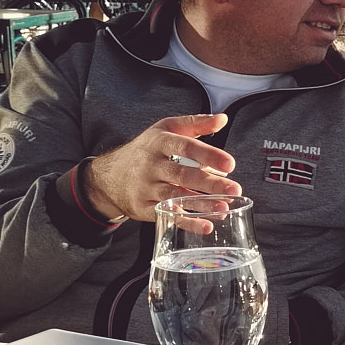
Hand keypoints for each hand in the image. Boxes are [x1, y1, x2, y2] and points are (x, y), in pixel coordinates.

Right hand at [84, 113, 240, 221]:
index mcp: (158, 142)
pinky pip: (167, 215)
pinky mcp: (143, 208)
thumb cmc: (146, 150)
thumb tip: (222, 119)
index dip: (207, 155)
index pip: (185, 147)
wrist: (110, 175)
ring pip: (175, 197)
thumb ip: (196, 123)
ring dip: (201, 204)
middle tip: (234, 188)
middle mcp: (150, 165)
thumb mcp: (166, 129)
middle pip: (182, 174)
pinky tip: (206, 225)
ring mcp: (145, 188)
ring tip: (224, 207)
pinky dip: (187, 222)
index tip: (229, 163)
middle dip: (209, 183)